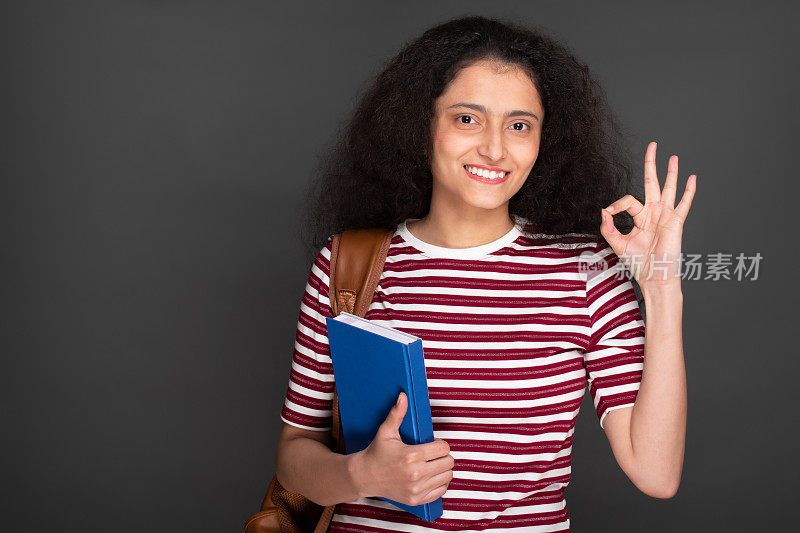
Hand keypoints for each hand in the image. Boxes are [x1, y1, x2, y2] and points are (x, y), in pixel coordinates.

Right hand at [353, 392, 453, 505]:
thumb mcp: (386, 432)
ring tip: (431, 464)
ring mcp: (416, 489)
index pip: (444, 448)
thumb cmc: (376, 453)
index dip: (440, 444)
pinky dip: (439, 483)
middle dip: (443, 456)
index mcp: (411, 455)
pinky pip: (441, 491)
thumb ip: (397, 414)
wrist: (365, 476)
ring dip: (442, 469)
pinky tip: (429, 476)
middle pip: (449, 463)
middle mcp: (415, 474)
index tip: (433, 444)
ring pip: (448, 477)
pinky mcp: (416, 499)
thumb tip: (403, 396)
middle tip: (433, 454)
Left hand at [600, 141, 696, 289]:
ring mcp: (666, 216)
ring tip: (673, 156)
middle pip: (652, 183)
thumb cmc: (638, 263)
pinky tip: (692, 178)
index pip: (628, 200)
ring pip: (669, 188)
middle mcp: (654, 213)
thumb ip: (608, 227)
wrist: (654, 277)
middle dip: (651, 164)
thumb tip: (604, 210)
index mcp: (640, 217)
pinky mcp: (676, 222)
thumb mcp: (617, 243)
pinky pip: (684, 203)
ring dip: (671, 172)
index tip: (609, 213)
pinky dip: (689, 191)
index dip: (617, 204)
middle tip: (652, 146)